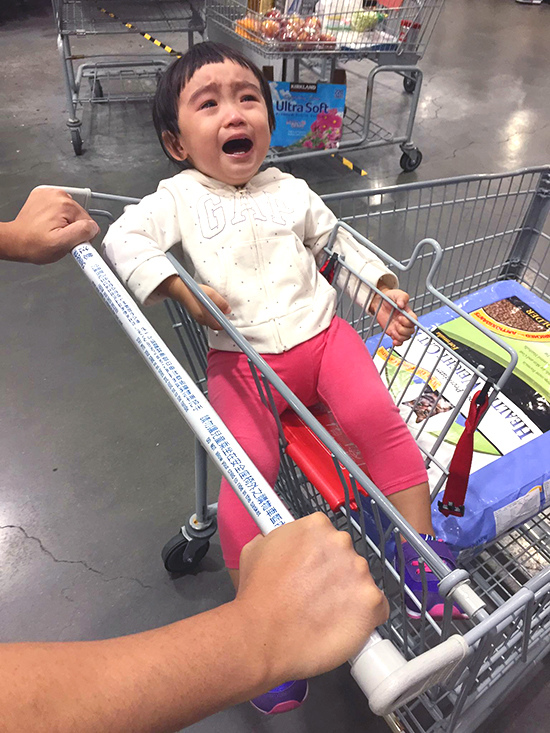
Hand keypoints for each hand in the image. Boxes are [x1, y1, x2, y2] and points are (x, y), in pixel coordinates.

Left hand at [3, 188, 99, 263]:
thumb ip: (82, 233)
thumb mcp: (61, 245)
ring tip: (51, 231)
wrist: (15, 241)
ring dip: (65, 224)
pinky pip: (60, 208)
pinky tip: (48, 224)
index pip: (89, 223)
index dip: (81, 236)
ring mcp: (49, 194)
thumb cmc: (34, 245)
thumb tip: (93, 227)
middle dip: (73, 229)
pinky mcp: (44, 196)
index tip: (68, 241)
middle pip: (80, 217)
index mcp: (65, 205)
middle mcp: (58, 195)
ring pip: (71, 213)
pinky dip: (56, 217)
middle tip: (59, 237)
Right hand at [187, 284, 230, 329]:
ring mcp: (199, 319)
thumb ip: (221, 303)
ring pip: (211, 322)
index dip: (225, 322)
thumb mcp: (211, 294)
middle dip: (221, 319)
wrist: (181, 291)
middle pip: (216, 325)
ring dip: (216, 316)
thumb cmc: (194, 292)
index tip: (229, 318)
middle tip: (224, 311)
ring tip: (217, 306)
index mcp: (205, 316)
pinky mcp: (197, 317)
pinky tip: (210, 306)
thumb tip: (228, 310)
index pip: (219, 326)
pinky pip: (207, 319)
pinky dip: (211, 315)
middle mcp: (202, 320)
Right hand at [235, 513, 388, 683]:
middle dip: (336, 574)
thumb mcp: (256, 549)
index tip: (313, 570)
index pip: (328, 536)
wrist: (262, 635)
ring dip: (350, 595)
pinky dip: (366, 616)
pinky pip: (377, 607)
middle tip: (316, 594)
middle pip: (347, 557)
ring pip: (361, 581)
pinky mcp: (371, 602)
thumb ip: (279, 539)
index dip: (319, 556)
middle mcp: (341, 543)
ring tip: (326, 614)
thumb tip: (285, 545)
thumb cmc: (256, 596)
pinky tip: (345, 624)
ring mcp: (358, 572)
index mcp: (316, 526)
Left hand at [371, 287, 415, 346]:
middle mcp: (405, 322)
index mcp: (408, 313)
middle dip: (403, 329)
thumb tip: (401, 304)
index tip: (400, 317)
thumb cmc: (389, 297)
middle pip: (411, 331)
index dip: (408, 321)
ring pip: (406, 337)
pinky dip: (398, 343)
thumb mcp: (396, 294)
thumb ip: (401, 297)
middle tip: (396, 323)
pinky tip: (393, 340)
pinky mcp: (393, 332)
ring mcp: (399, 328)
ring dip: (399, 336)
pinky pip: (399, 342)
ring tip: (393, 330)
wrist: (379, 303)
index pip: (414, 320)